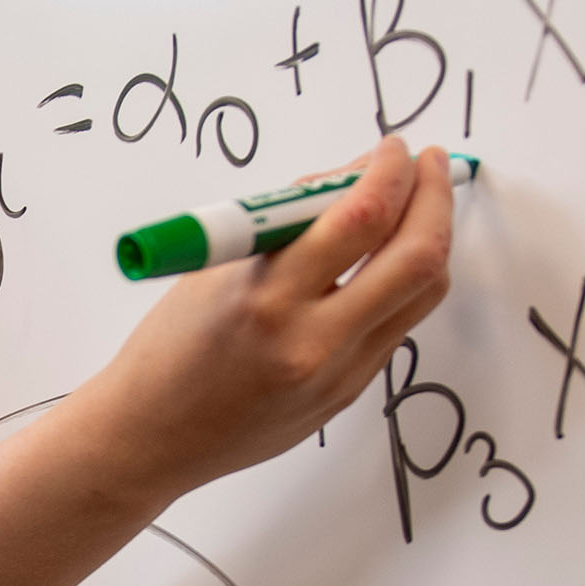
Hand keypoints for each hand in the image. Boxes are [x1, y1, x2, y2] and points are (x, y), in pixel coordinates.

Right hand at [75, 136, 454, 502]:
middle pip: (416, 257)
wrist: (150, 438)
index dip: (389, 172)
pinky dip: (401, 282)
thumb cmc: (166, 352)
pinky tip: (385, 261)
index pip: (358, 219)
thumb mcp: (211, 272)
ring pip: (423, 294)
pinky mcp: (348, 395)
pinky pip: (397, 326)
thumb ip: (283, 227)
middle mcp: (311, 341)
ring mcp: (338, 375)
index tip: (392, 148)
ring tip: (418, 208)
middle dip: (434, 198)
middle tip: (430, 166)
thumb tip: (347, 180)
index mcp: (264, 300)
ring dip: (430, 239)